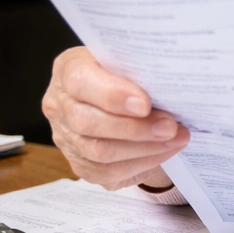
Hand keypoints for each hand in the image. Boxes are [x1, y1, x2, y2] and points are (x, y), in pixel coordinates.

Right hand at [41, 47, 189, 190]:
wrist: (123, 96)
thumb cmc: (127, 73)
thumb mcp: (129, 60)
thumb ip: (138, 70)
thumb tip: (167, 87)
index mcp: (68, 69)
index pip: (80, 81)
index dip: (112, 95)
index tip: (145, 104)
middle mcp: (59, 104)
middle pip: (88, 122)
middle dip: (135, 128)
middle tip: (170, 126)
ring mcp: (66, 137)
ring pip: (99, 152)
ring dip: (143, 148)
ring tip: (174, 139)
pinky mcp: (79, 163)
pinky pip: (106, 172)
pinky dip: (140, 164)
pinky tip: (164, 152)